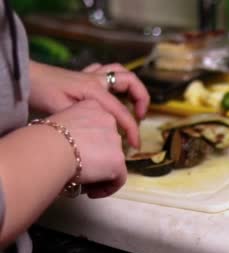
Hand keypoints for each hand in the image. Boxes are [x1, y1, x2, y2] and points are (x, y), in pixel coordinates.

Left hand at [28, 61, 149, 148]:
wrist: (25, 79)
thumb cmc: (42, 94)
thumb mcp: (63, 110)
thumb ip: (86, 119)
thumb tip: (105, 132)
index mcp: (95, 90)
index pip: (122, 111)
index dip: (132, 130)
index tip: (135, 146)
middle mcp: (97, 80)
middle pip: (131, 81)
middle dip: (142, 98)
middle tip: (140, 116)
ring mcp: (91, 75)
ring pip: (120, 72)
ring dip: (131, 85)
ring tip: (131, 102)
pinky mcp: (83, 76)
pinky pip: (105, 71)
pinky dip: (113, 79)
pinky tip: (111, 90)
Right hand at [48, 100, 127, 197]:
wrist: (47, 149)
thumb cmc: (42, 138)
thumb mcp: (58, 123)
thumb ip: (71, 131)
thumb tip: (70, 149)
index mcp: (92, 106)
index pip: (99, 126)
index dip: (92, 144)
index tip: (78, 155)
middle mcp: (108, 119)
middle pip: (108, 144)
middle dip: (97, 160)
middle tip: (81, 172)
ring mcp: (115, 140)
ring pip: (113, 162)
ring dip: (101, 173)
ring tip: (84, 183)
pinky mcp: (118, 160)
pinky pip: (119, 179)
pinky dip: (107, 188)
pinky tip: (92, 192)